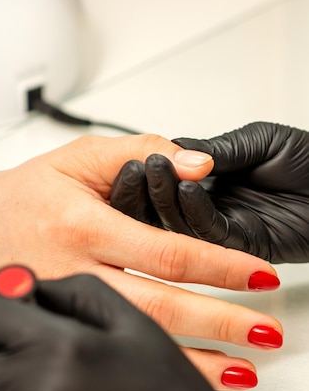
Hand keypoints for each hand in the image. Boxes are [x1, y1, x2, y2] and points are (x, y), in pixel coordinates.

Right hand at [0, 133, 281, 389]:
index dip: (220, 267)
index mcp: (85, 227)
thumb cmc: (24, 196)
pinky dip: (151, 371)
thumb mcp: (78, 157)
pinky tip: (183, 380)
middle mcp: (76, 274)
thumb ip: (141, 151)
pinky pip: (111, 357)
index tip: (259, 276)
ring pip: (136, 344)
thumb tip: (200, 165)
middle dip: (220, 324)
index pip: (167, 253)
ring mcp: (64, 312)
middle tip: (265, 334)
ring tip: (242, 373)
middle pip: (159, 309)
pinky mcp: (56, 332)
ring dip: (194, 363)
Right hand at [110, 123, 308, 262]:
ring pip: (178, 226)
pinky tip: (188, 191)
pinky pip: (211, 236)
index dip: (146, 170)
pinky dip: (195, 214)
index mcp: (209, 181)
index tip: (133, 155)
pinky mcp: (242, 249)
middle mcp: (211, 208)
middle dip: (146, 189)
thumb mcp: (258, 141)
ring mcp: (224, 229)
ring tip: (157, 174)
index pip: (165, 180)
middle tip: (136, 168)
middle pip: (161, 208)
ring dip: (164, 200)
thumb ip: (217, 150)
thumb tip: (174, 153)